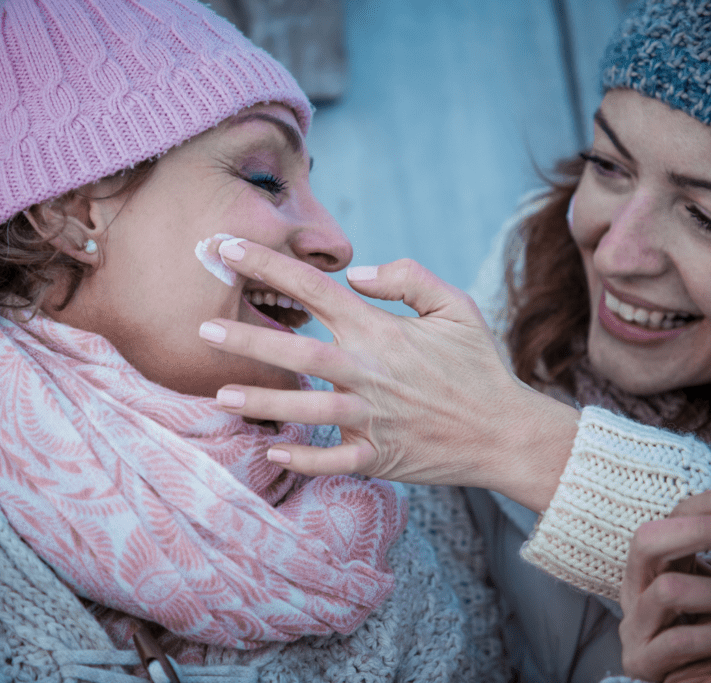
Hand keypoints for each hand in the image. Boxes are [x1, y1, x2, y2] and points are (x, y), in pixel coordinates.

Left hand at [198, 240, 578, 510]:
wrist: (506, 432)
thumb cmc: (478, 365)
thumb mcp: (456, 306)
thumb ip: (407, 277)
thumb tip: (354, 275)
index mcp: (381, 331)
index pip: (314, 289)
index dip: (267, 265)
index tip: (228, 249)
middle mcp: (370, 373)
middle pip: (298, 352)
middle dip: (248, 338)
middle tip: (204, 329)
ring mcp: (372, 418)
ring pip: (306, 410)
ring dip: (262, 401)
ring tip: (219, 395)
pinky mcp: (378, 457)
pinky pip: (331, 460)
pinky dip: (301, 458)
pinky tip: (270, 450)